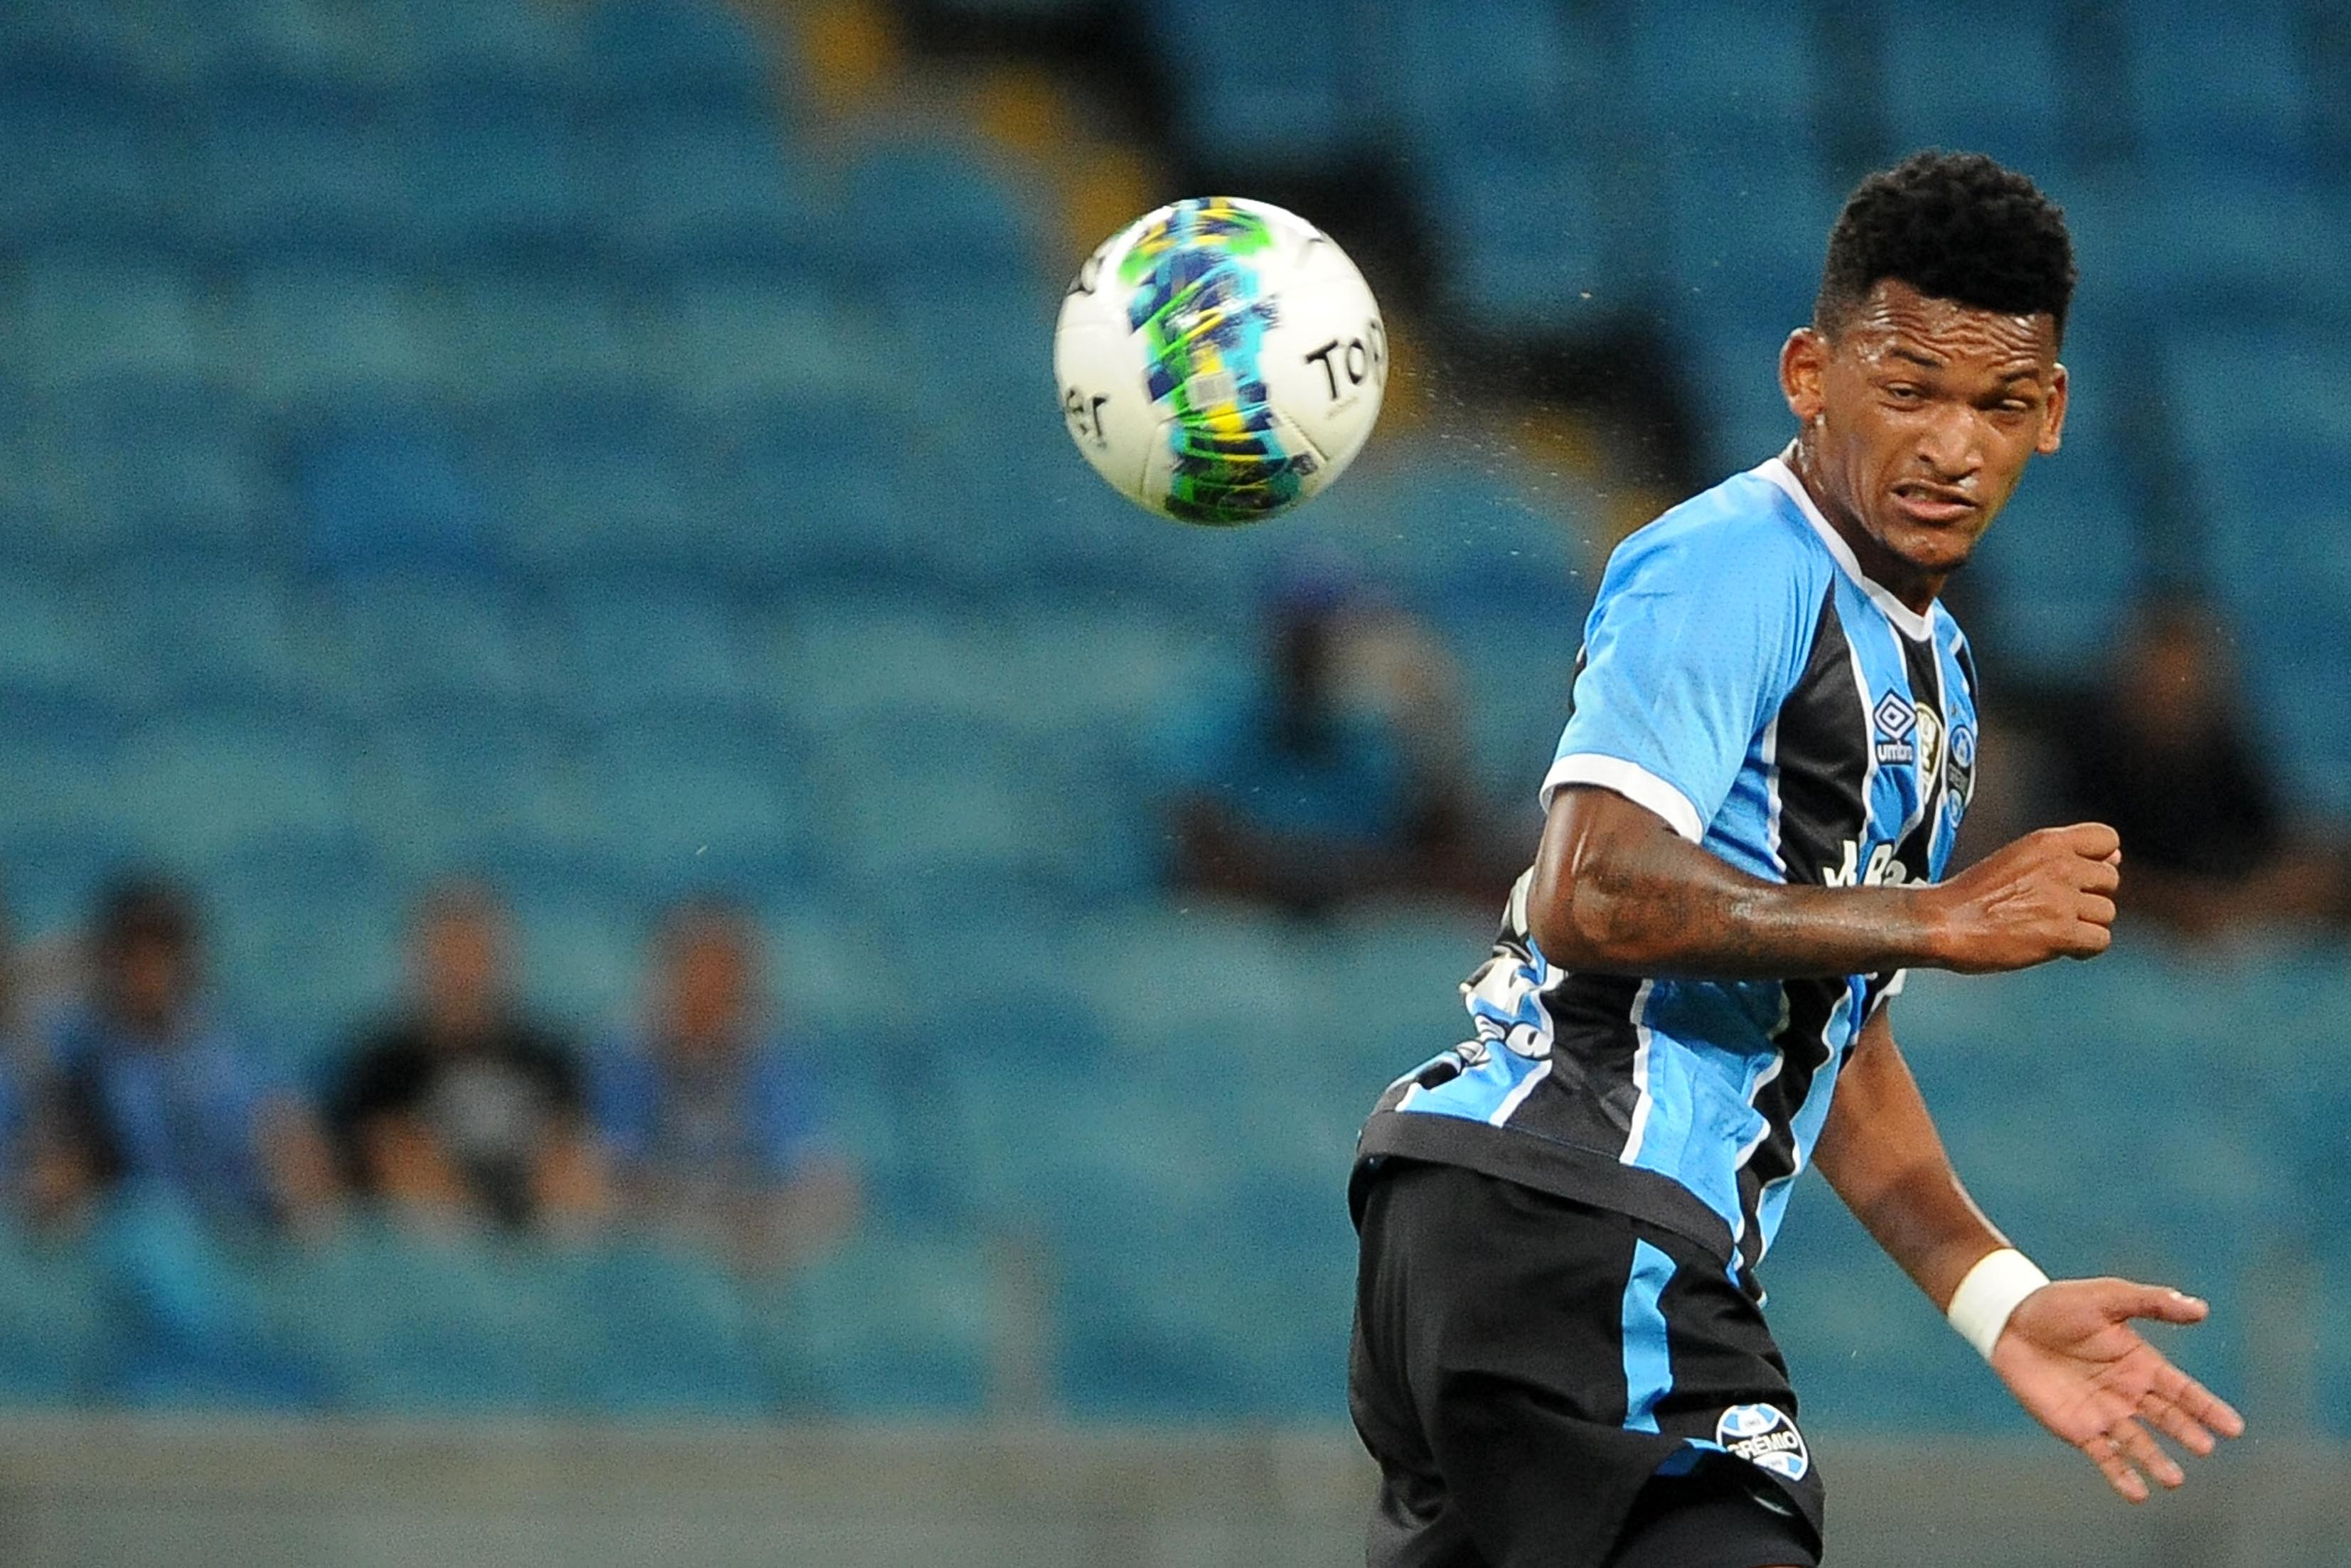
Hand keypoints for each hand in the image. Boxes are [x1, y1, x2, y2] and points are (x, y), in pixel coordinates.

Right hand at [1925, 823, 2120, 972]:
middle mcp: (2060, 865)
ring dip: (2085, 925)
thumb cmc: (1973, 895)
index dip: (2098, 860)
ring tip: (2052, 929)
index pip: (2108, 840)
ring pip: (2108, 913)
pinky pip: (2101, 941)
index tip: (2076, 877)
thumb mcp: (2017, 858)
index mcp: (2047, 842)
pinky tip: (2060, 948)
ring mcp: (2062, 899)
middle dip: (2090, 896)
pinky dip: (2084, 949)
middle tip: (2056, 909)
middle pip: (2110, 880)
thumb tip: (2117, 857)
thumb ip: (2065, 856)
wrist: (1941, 923)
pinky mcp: (2060, 932)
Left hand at [1989, 1276, 2245, 1501]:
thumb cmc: (2059, 1304)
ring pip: (2138, 1443)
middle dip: (2186, 1433)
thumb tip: (2201, 1308)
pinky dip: (2120, 1474)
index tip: (2234, 1427)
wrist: (2010, 1320)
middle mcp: (2129, 1393)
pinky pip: (2104, 1455)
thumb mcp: (2108, 1297)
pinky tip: (2137, 1493)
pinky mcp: (2077, 1428)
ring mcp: (2104, 1413)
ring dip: (2156, 1461)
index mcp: (2141, 1364)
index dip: (2207, 1408)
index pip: (2183, 1391)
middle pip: (2166, 1418)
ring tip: (2174, 1479)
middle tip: (2205, 1447)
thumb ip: (2152, 1303)